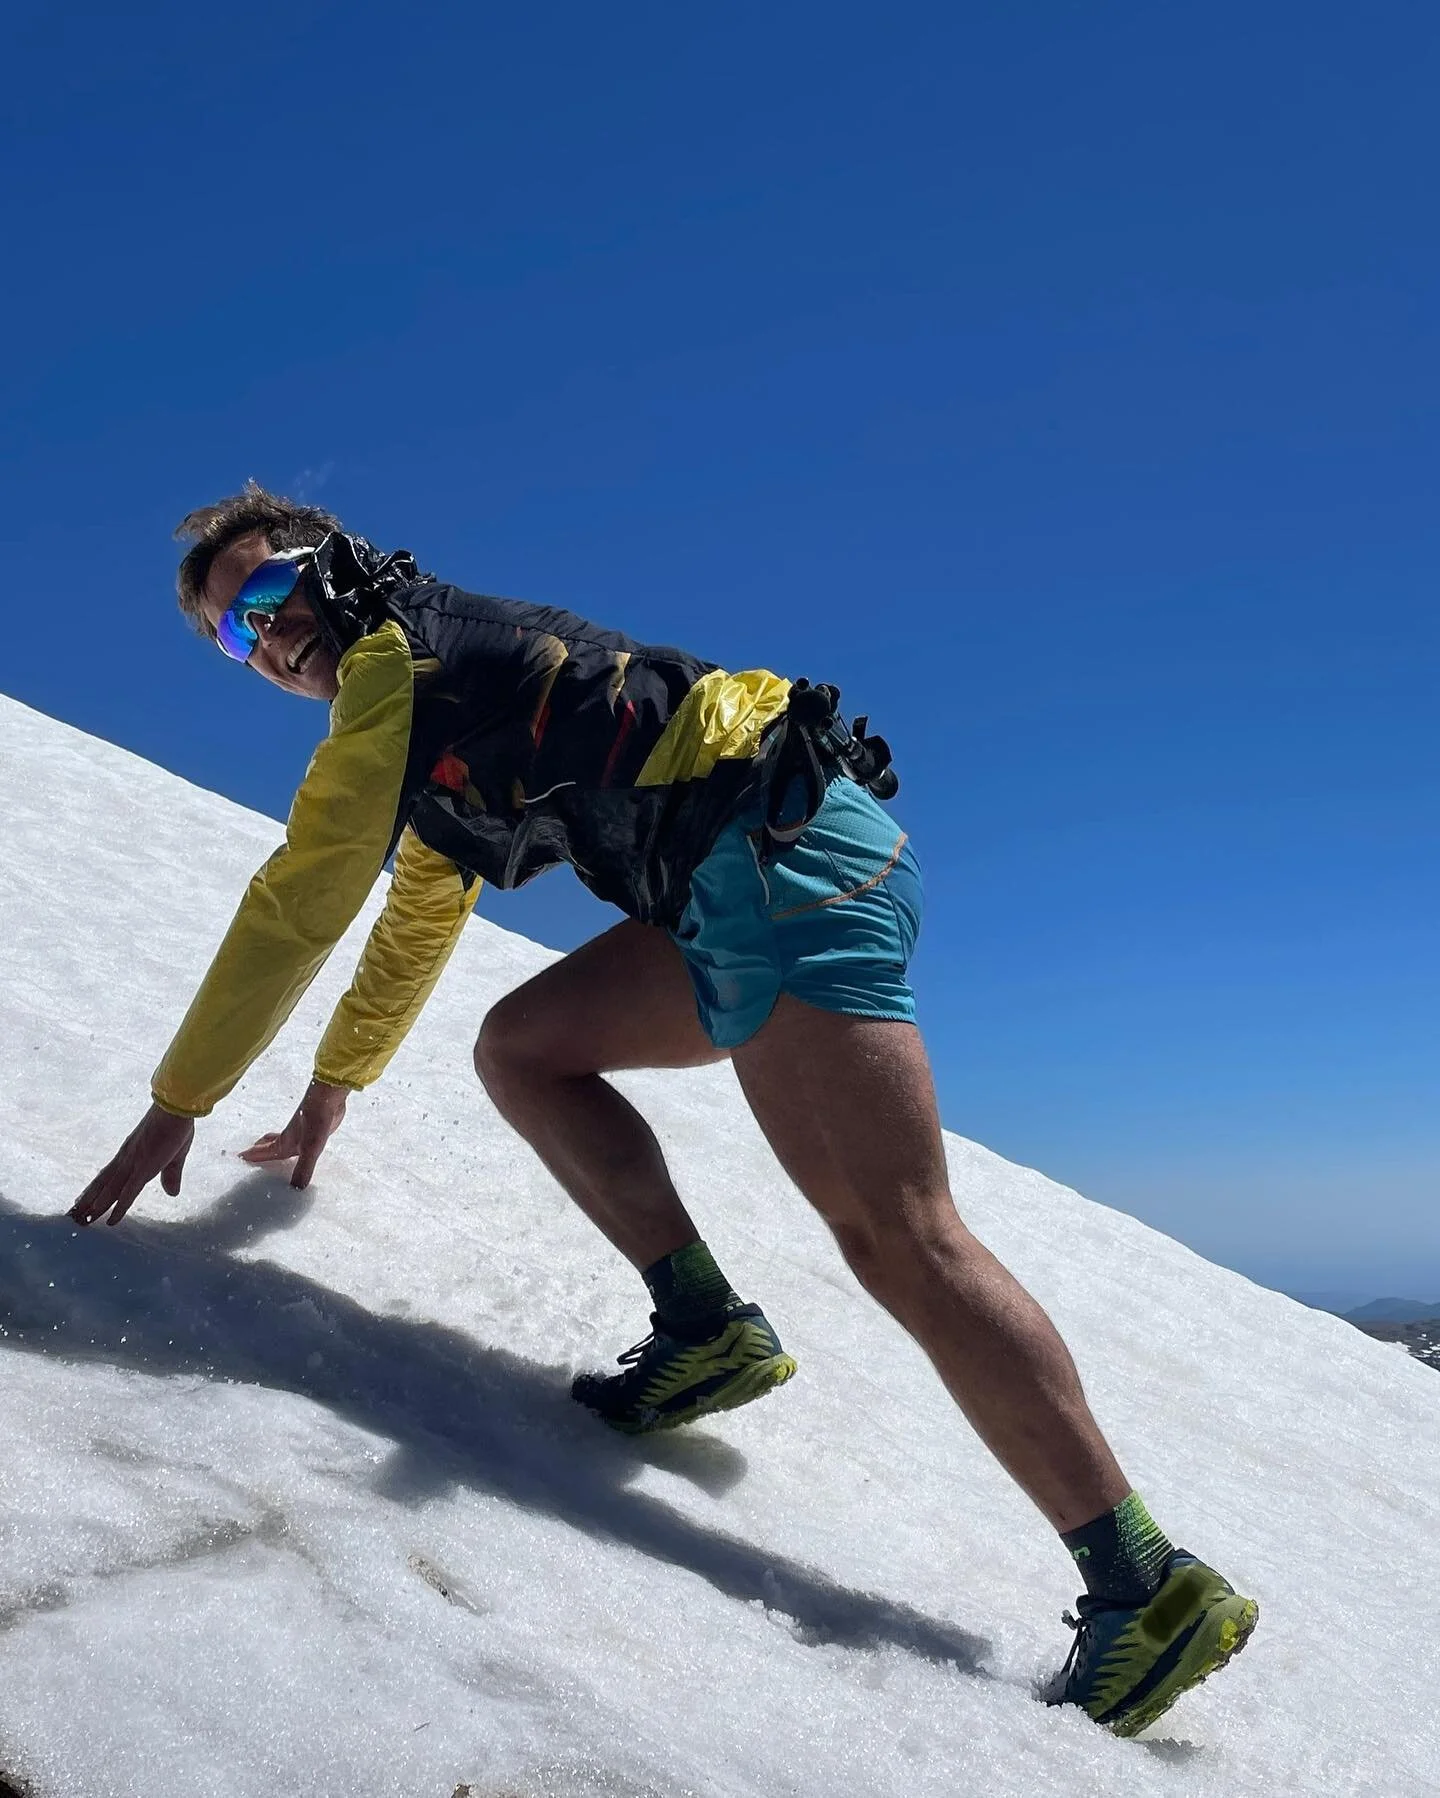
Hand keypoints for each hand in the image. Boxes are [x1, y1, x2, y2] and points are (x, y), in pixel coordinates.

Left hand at [71, 1103, 195, 1227]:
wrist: (175, 1109)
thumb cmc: (176, 1125)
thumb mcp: (175, 1154)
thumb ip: (171, 1174)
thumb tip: (172, 1193)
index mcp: (129, 1153)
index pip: (107, 1175)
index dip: (94, 1189)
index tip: (81, 1200)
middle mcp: (125, 1159)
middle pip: (102, 1184)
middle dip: (88, 1201)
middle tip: (73, 1216)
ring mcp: (132, 1164)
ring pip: (109, 1190)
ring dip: (95, 1206)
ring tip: (81, 1221)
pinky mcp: (143, 1168)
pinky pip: (128, 1193)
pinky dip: (118, 1208)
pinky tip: (110, 1221)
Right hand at [239, 1079, 348, 1188]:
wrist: (328, 1098)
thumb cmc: (315, 1121)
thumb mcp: (310, 1149)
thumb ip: (303, 1169)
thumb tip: (295, 1190)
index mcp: (283, 1143)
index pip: (263, 1152)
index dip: (251, 1157)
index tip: (237, 1158)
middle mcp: (289, 1137)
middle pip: (269, 1144)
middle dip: (259, 1150)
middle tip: (250, 1154)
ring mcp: (301, 1132)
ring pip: (285, 1141)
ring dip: (276, 1146)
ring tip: (275, 1153)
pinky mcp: (314, 1129)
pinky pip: (301, 1140)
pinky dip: (297, 1145)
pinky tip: (303, 1146)